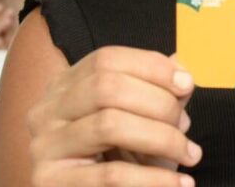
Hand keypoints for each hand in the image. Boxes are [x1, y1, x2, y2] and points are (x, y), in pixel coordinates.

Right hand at [27, 46, 199, 185]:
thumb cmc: (120, 159)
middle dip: (159, 104)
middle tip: (185, 126)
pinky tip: (179, 182)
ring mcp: (44, 147)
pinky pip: (111, 175)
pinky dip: (154, 178)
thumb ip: (158, 93)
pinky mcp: (49, 182)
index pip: (107, 59)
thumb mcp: (138, 120)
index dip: (152, 67)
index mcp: (65, 87)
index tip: (187, 85)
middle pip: (107, 87)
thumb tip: (182, 72)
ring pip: (109, 126)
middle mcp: (47, 112)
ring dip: (163, 139)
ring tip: (190, 154)